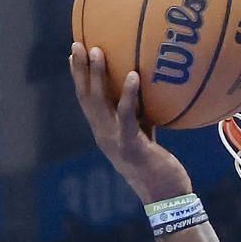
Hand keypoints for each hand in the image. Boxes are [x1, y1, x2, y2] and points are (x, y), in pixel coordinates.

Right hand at [68, 43, 191, 204]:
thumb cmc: (160, 168)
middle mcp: (104, 135)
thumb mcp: (146, 137)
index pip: (87, 101)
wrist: (165, 198)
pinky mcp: (130, 146)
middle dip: (80, 70)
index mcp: (105, 133)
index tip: (75, 53)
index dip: (79, 77)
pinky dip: (128, 94)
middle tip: (77, 43)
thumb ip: (142, 117)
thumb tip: (152, 92)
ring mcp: (114, 141)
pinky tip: (133, 75)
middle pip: (85, 98)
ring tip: (97, 51)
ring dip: (96, 76)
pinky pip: (127, 116)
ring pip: (99, 103)